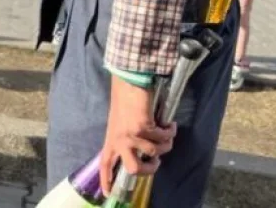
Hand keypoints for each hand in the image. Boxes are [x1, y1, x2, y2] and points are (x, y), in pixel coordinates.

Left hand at [99, 77, 176, 195]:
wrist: (129, 81)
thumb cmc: (126, 100)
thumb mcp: (122, 123)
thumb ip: (128, 138)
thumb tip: (145, 154)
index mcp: (112, 139)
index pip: (106, 164)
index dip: (106, 180)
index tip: (108, 194)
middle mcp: (119, 140)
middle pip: (133, 169)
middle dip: (149, 170)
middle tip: (156, 162)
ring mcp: (130, 134)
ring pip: (154, 153)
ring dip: (165, 144)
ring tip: (167, 132)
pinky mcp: (142, 127)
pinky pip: (163, 138)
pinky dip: (169, 131)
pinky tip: (169, 123)